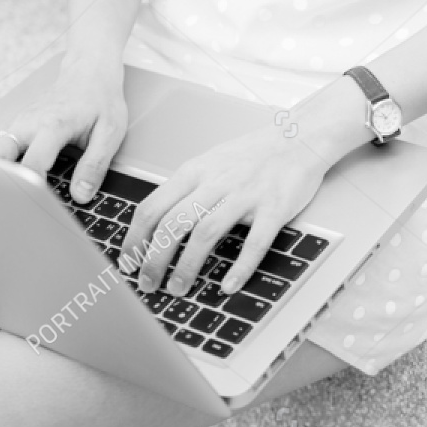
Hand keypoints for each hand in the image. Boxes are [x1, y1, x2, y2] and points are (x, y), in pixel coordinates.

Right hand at [0, 59, 128, 201]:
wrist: (89, 71)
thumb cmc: (101, 101)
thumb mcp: (109, 134)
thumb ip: (95, 166)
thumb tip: (81, 196)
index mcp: (52, 126)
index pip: (31, 165)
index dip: (31, 190)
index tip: (35, 208)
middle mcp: (28, 124)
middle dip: (1, 183)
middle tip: (12, 207)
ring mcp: (19, 124)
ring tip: (8, 200)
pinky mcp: (18, 127)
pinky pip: (3, 150)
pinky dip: (4, 167)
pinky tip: (13, 184)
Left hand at [124, 129, 328, 297]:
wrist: (298, 138)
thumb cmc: (252, 155)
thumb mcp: (209, 163)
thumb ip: (185, 190)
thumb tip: (157, 224)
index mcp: (193, 172)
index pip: (152, 208)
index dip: (134, 240)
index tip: (128, 263)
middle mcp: (215, 183)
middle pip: (173, 224)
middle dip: (154, 259)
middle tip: (148, 284)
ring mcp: (245, 195)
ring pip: (206, 234)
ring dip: (187, 266)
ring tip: (178, 288)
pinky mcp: (273, 209)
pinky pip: (254, 243)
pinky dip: (240, 268)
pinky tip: (228, 286)